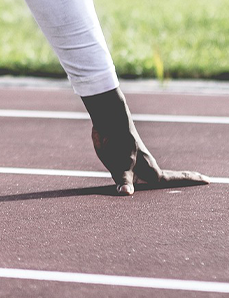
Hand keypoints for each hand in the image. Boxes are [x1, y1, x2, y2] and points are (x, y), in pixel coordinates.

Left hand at [82, 88, 208, 194]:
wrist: (108, 123)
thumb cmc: (118, 144)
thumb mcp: (121, 165)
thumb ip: (124, 181)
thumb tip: (126, 194)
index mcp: (152, 172)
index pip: (176, 179)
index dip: (192, 179)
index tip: (208, 180)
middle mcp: (148, 169)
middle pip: (169, 179)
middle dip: (182, 183)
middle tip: (199, 182)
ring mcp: (138, 164)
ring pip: (151, 179)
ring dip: (161, 185)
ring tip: (169, 194)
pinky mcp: (126, 161)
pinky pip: (136, 176)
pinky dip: (140, 182)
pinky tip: (136, 187)